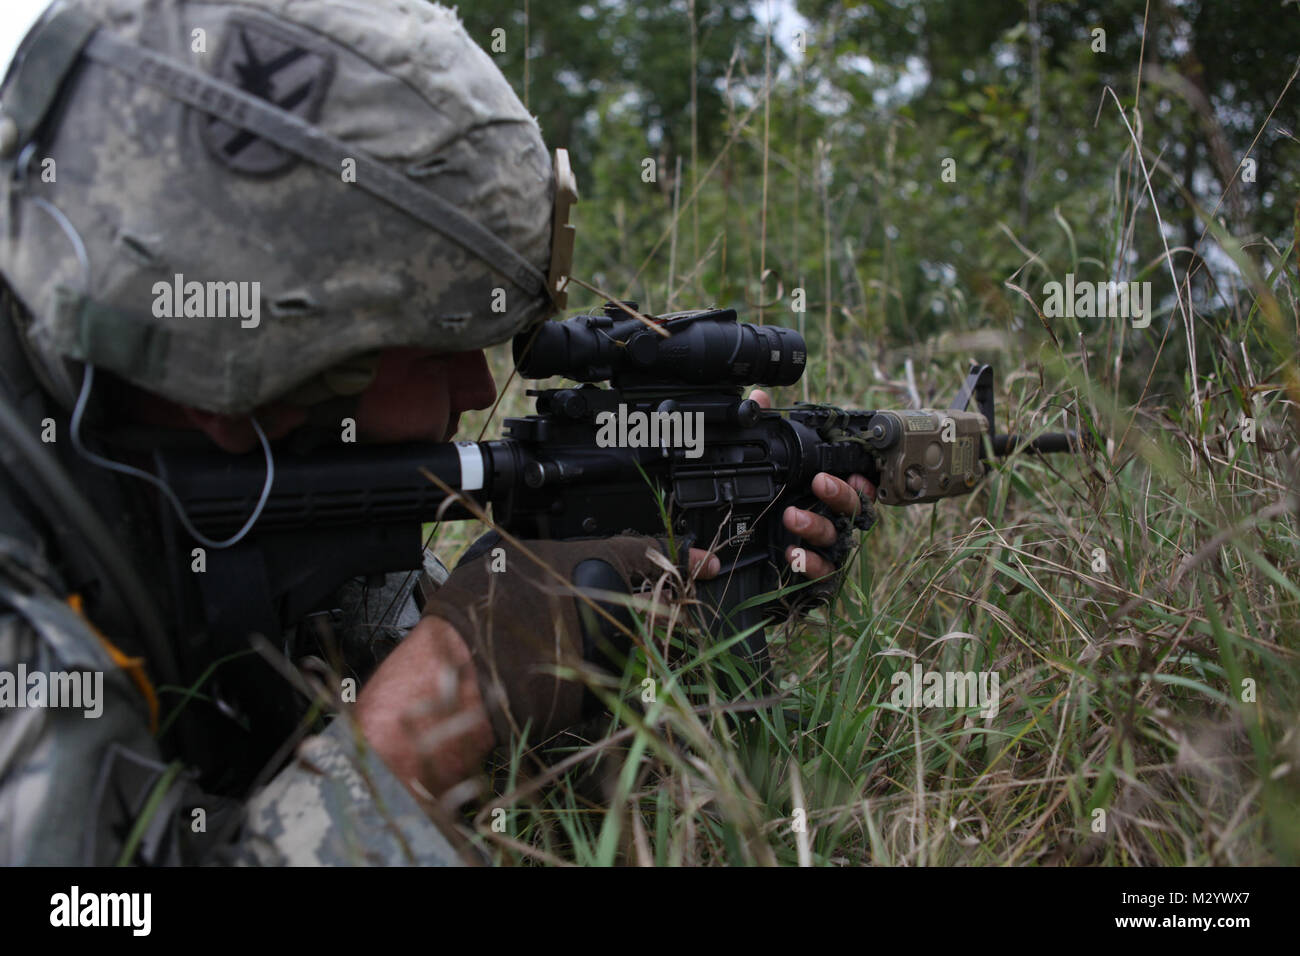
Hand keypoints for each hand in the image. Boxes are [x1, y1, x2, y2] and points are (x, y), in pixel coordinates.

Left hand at [751, 388, 875, 579]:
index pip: (859, 485)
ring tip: (790, 516)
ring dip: (816, 526)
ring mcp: (826, 548)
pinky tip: (792, 553)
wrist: (749, 555)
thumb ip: (766, 429)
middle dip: (840, 494)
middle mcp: (834, 520)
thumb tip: (758, 398)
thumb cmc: (774, 502)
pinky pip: (822, 573)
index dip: (862, 478)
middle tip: (819, 481)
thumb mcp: (767, 464)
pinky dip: (811, 564)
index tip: (853, 469)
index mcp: (830, 495)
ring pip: (836, 539)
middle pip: (854, 509)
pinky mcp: (813, 573)